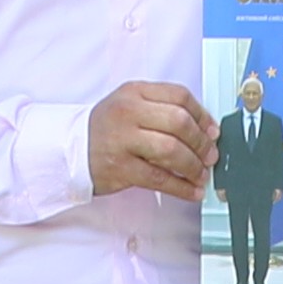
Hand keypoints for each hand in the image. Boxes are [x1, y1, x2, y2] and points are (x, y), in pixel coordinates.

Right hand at [85, 81, 215, 200]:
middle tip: (210, 155)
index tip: (212, 130)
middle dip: (201, 142)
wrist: (70, 150)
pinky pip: (159, 178)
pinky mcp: (121, 168)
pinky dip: (181, 187)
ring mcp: (123, 140)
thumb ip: (163, 110)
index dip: (202, 115)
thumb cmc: (106, 129)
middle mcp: (129, 112)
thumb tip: (205, 129)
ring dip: (194, 166)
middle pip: (179, 122)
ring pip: (172, 150)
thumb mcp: (130, 106)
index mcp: (135, 92)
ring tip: (201, 174)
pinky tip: (192, 191)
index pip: (179, 96)